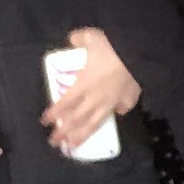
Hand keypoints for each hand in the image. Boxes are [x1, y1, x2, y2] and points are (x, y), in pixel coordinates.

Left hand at [42, 26, 137, 150]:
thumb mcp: (92, 37)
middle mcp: (95, 98)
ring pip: (95, 123)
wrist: (139, 53)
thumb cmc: (113, 46)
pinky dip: (116, 114)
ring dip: (82, 136)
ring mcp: (112, 102)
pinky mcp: (128, 101)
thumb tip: (72, 39)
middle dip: (64, 132)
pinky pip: (121, 111)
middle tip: (54, 142)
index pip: (65, 103)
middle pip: (77, 119)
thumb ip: (79, 38)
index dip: (54, 113)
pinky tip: (115, 116)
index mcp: (84, 84)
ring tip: (73, 146)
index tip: (45, 122)